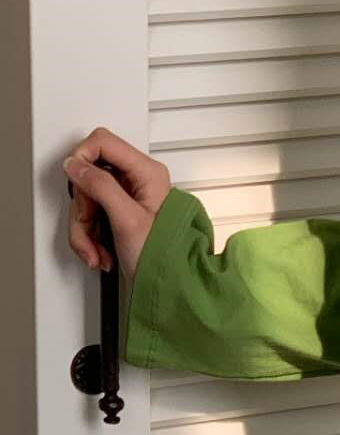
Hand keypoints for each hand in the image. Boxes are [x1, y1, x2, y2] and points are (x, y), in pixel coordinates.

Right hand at [65, 126, 170, 280]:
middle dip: (84, 208)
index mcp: (148, 173)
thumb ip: (101, 187)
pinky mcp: (118, 216)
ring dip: (84, 230)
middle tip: (92, 226)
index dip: (82, 158)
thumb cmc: (163, 260)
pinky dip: (89, 238)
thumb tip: (76, 166)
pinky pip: (91, 218)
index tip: (77, 182)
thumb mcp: (128, 220)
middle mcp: (138, 181)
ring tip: (98, 251)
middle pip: (89, 176)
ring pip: (86, 200)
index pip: (102, 142)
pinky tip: (101, 254)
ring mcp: (127, 199)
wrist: (169, 291)